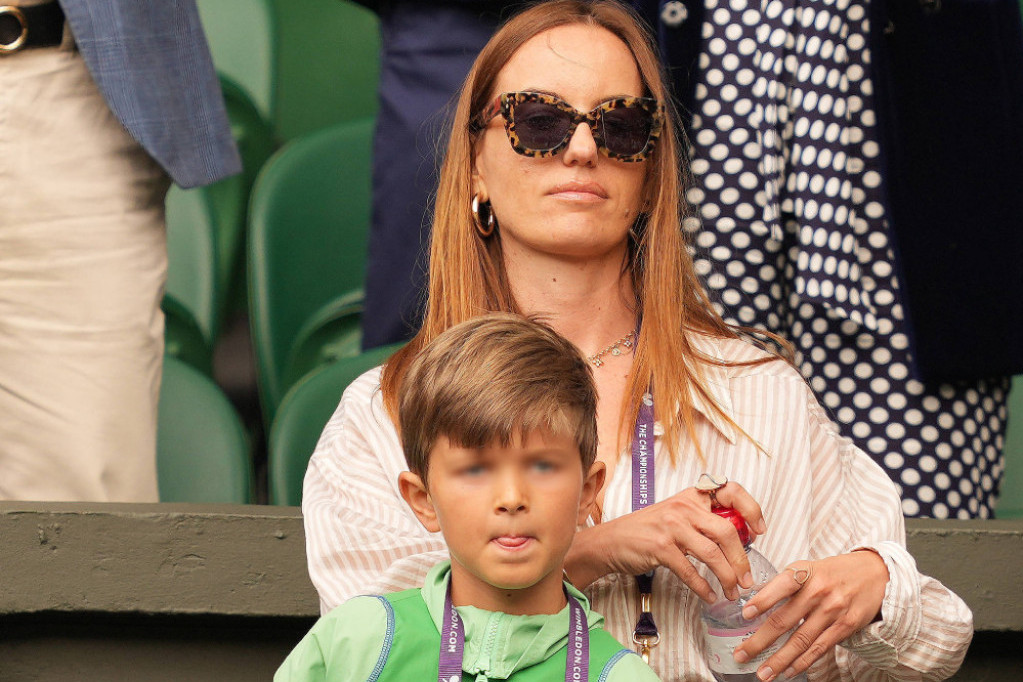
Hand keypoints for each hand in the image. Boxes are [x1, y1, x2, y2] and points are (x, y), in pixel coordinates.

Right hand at [565, 481, 765, 601]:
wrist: (612, 540)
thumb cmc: (648, 530)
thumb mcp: (677, 515)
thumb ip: (703, 521)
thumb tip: (738, 542)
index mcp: (691, 496)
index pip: (730, 491)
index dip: (750, 509)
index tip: (759, 530)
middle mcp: (683, 507)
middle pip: (726, 532)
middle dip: (742, 560)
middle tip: (747, 579)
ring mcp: (672, 527)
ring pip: (712, 554)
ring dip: (727, 577)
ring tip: (733, 591)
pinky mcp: (661, 547)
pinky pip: (691, 571)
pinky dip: (703, 587)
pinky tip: (709, 596)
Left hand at [733, 550, 888, 680]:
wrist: (875, 572)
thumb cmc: (834, 571)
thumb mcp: (809, 567)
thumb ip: (786, 583)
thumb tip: (755, 601)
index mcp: (805, 572)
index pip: (781, 585)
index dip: (762, 600)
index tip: (745, 614)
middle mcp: (818, 591)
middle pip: (784, 620)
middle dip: (760, 641)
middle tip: (742, 655)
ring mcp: (833, 610)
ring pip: (801, 640)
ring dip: (779, 660)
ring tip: (763, 673)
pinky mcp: (846, 626)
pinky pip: (820, 648)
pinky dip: (803, 662)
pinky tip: (789, 671)